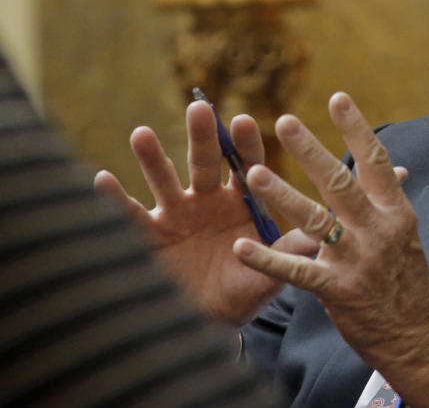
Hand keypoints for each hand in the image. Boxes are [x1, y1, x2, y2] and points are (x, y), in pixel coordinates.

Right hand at [94, 101, 319, 324]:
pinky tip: (102, 180)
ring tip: (141, 134)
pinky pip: (128, 215)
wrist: (206, 322)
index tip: (244, 120)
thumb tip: (326, 234)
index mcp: (240, 202)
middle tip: (200, 107)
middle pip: (204, 161)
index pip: (245, 165)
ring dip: (152, 158)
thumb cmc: (242, 292)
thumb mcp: (269, 273)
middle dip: (202, 136)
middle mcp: (207, 199)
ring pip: (163, 179)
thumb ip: (290, 252)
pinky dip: (114, 199)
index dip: (245, 145)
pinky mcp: (147, 236)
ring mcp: (175, 214)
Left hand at [233, 92, 428, 407]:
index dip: (355, 128)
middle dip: (311, 151)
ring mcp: (358, 260)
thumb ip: (390, 202)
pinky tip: (242, 248)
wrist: (420, 337)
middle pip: (341, 183)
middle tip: (284, 121)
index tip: (337, 97)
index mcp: (396, 212)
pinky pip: (297, 271)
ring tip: (254, 173)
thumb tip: (395, 168)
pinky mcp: (338, 290)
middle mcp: (379, 230)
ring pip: (317, 220)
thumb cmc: (409, 283)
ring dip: (282, 195)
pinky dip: (267, 259)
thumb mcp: (406, 236)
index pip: (375, 162)